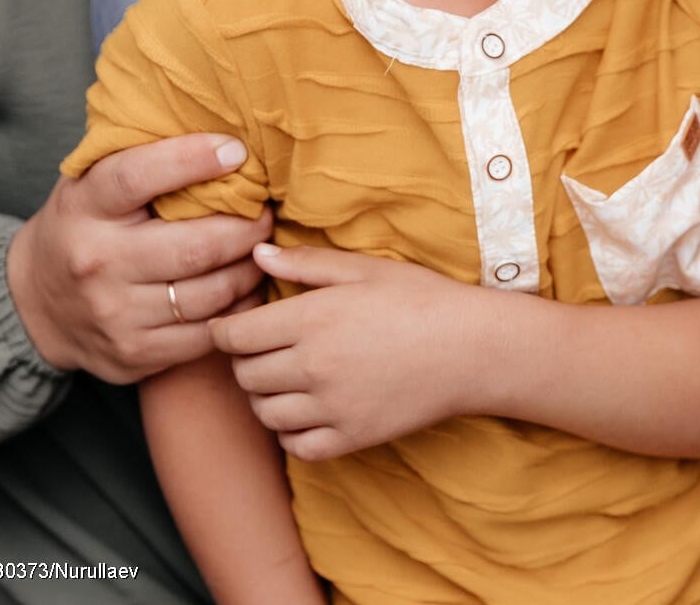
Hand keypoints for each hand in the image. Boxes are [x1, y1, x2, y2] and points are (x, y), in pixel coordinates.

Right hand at [8, 134, 271, 382]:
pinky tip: (248, 287)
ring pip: (210, 294)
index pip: (136, 176)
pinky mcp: (135, 354)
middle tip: (267, 214)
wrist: (34, 306)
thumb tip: (216, 126)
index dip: (191, 160)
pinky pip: (207, 333)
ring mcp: (116, 314)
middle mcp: (97, 263)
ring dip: (250, 269)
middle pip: (194, 248)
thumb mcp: (92, 184)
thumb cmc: (84, 228)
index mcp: (84, 208)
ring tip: (263, 249)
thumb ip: (141, 159)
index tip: (237, 150)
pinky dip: (239, 308)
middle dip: (246, 229)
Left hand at [211, 245, 492, 461]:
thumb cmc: (422, 299)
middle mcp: (313, 366)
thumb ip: (307, 263)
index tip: (238, 325)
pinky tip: (306, 411)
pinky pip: (296, 445)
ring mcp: (331, 407)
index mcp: (312, 318)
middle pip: (244, 375)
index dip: (226, 329)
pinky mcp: (351, 437)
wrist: (473, 349)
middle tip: (265, 348)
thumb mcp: (365, 268)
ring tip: (286, 378)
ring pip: (264, 413)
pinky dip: (290, 432)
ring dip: (265, 397)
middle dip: (245, 360)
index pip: (234, 335)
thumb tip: (258, 254)